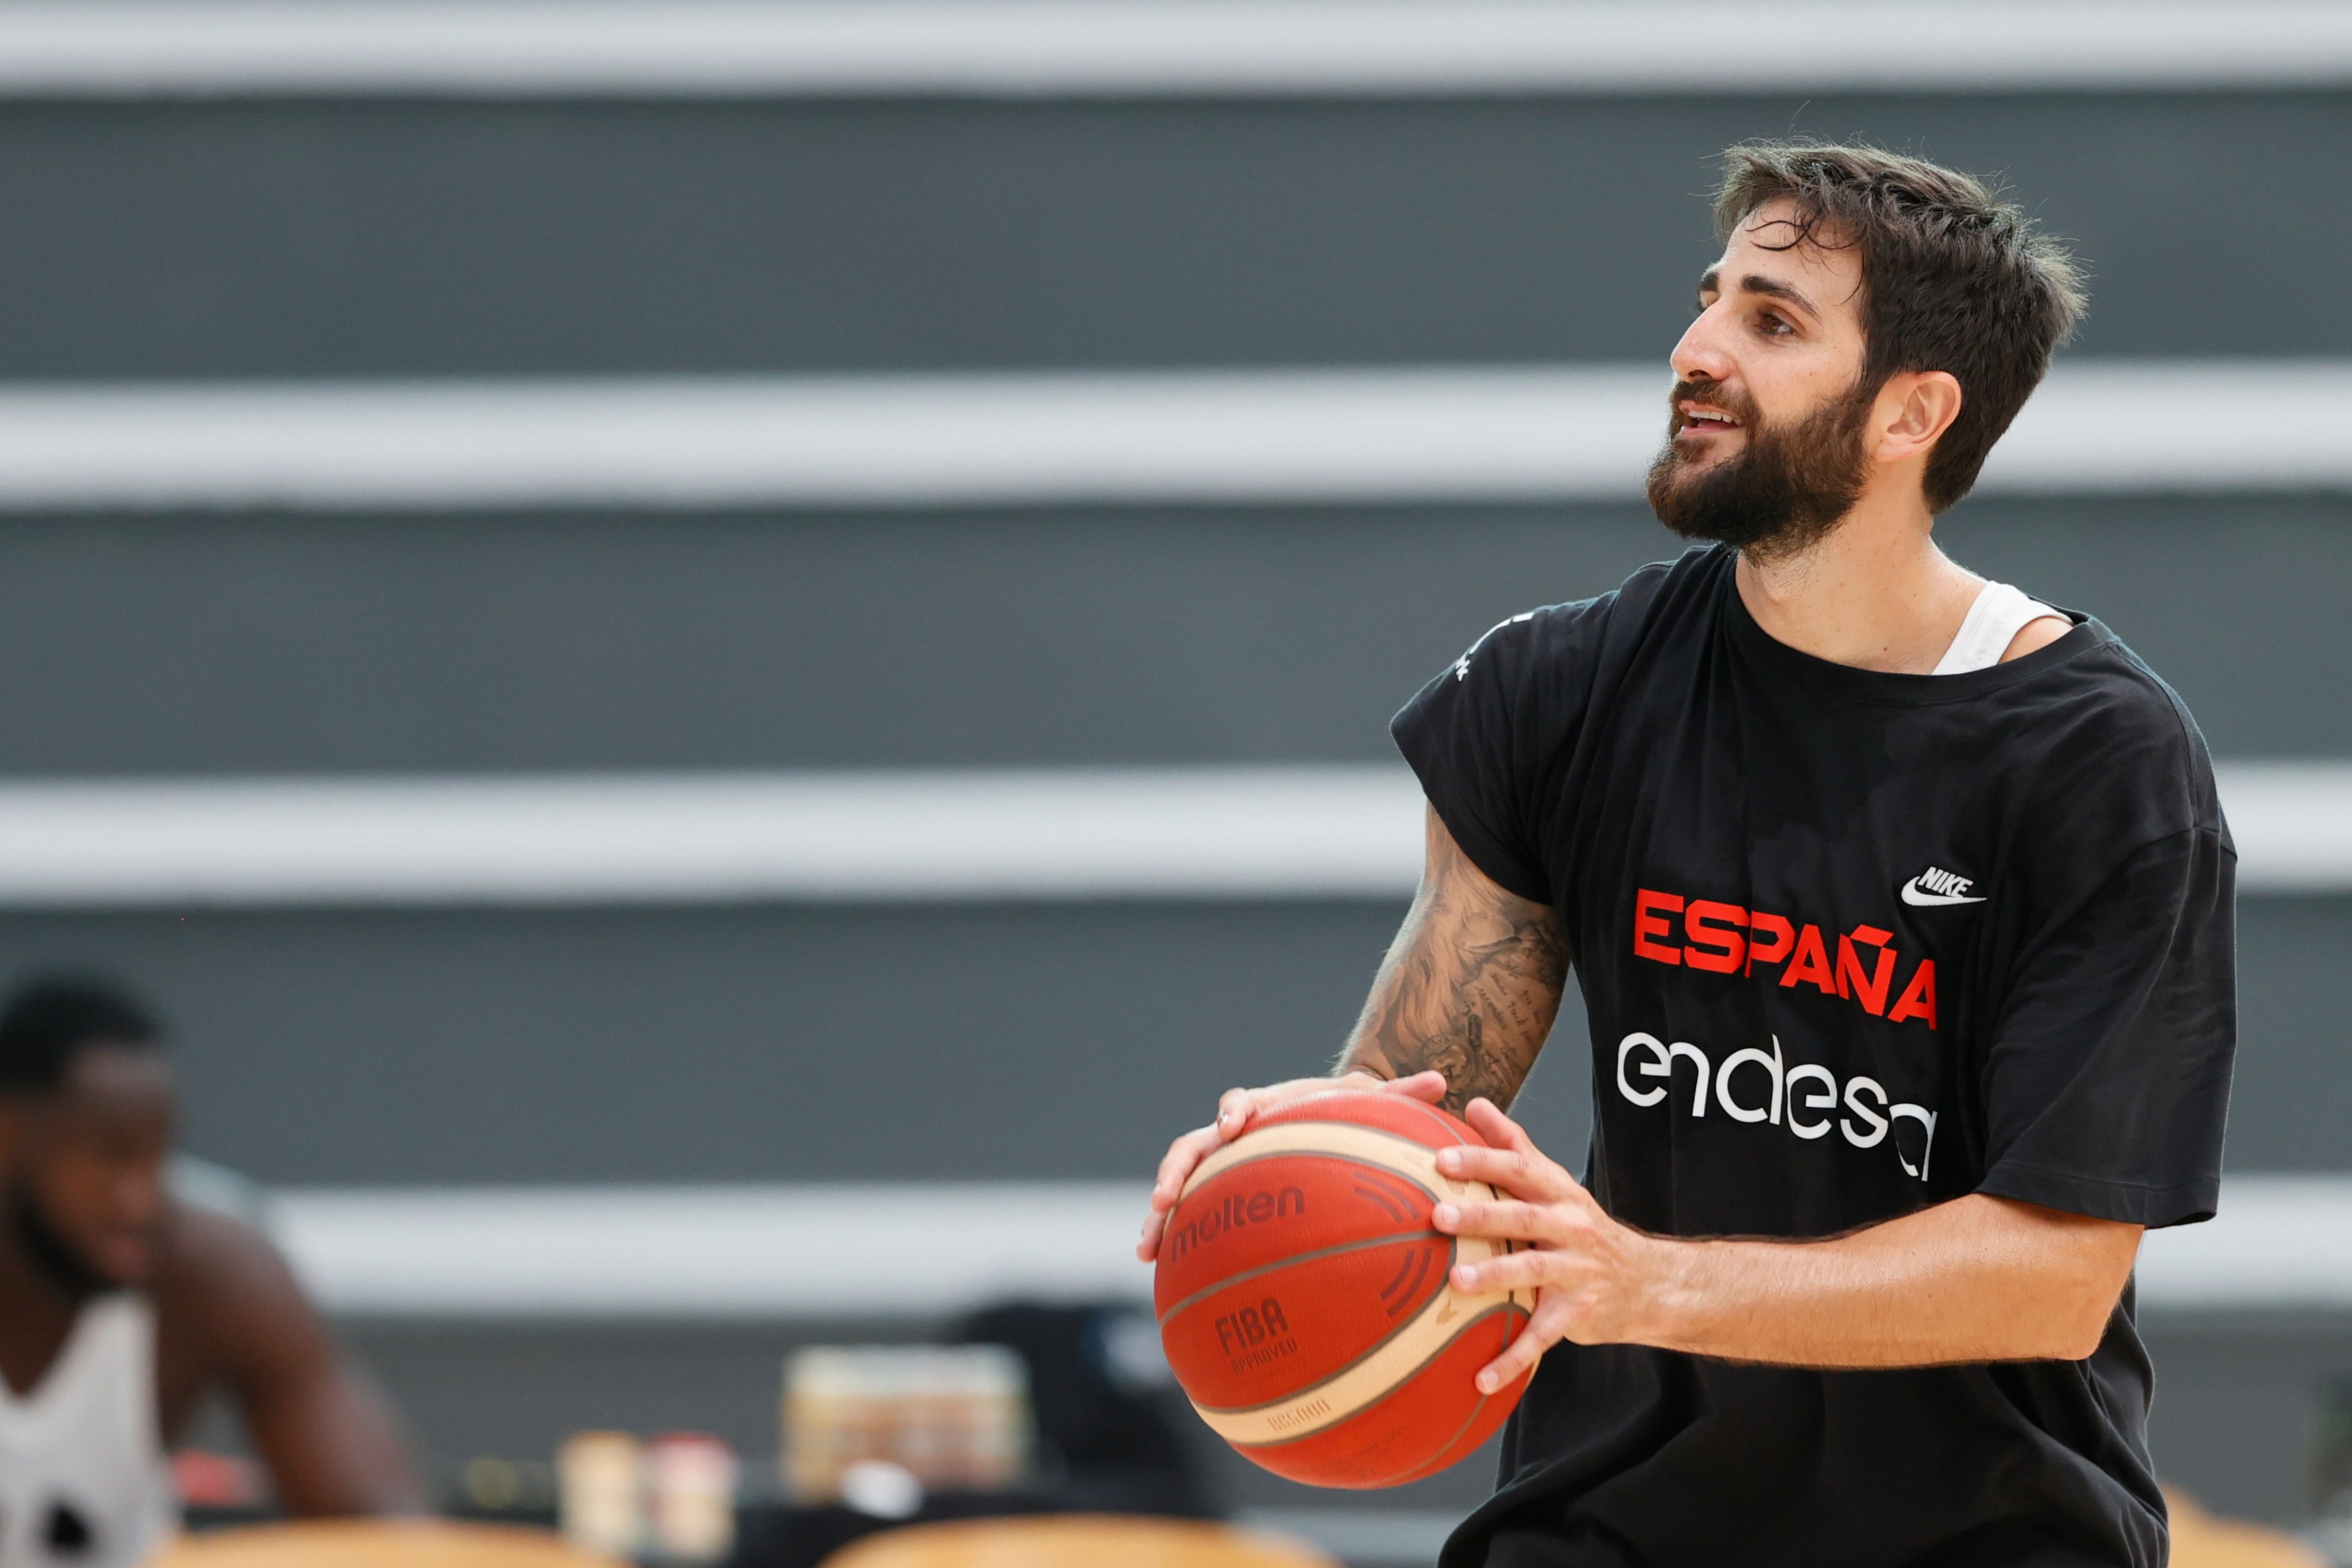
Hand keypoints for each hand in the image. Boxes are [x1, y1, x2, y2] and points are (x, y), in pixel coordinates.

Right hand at [1137, 1069, 1448, 1261]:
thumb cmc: (1341, 1117)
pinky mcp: (1211, 1196)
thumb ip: (1398, 1095)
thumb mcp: (1366, 1106)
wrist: (1312, 1126)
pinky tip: (1154, 1271)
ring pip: (1177, 1183)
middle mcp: (1229, 1135)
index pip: (1239, 1103)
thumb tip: (1442, 1080)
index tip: (1233, 1126)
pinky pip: (1184, 1217)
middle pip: (1190, 1146)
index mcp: (1262, 1108)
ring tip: (1146, 1248)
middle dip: (1176, 1171)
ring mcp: (1215, 1166)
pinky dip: (1167, 1239)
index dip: (1232, 1113)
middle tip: (1166, 1198)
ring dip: (1159, 1212)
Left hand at [1430, 1098, 1668, 1392]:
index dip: (1482, 1161)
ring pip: (1533, 1273)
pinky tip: (1480, 1378)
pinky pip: (1542, 1338)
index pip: (1518, 1169)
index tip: (1440, 1158)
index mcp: (1558, 1193)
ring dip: (1494, 1279)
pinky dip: (1512, 1360)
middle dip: (1482, 1216)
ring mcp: (1576, 1272)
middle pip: (1522, 1217)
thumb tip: (1474, 1103)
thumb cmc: (1581, 1228)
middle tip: (1439, 1215)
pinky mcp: (1578, 1313)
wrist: (1647, 1283)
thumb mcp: (1554, 1183)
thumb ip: (1514, 1144)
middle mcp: (1569, 1227)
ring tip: (1455, 1284)